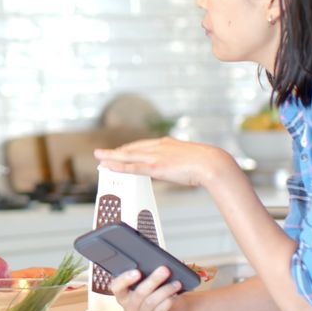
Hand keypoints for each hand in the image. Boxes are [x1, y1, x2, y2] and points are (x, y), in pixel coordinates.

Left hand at [93, 137, 237, 187]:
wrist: (212, 162)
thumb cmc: (207, 162)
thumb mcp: (190, 157)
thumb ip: (179, 160)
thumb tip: (179, 167)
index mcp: (166, 143)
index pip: (142, 145)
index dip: (129, 148)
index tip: (119, 150)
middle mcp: (158, 147)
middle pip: (131, 149)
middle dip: (116, 152)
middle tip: (102, 154)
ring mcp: (156, 156)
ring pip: (127, 156)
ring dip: (111, 157)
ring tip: (99, 158)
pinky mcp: (155, 167)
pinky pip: (132, 167)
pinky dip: (118, 166)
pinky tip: (108, 167)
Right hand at [109, 266, 187, 310]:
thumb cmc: (158, 293)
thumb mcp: (149, 284)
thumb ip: (146, 275)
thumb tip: (155, 266)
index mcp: (123, 296)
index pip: (116, 287)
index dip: (125, 279)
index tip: (137, 271)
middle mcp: (129, 308)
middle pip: (138, 294)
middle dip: (153, 280)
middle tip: (165, 270)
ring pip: (151, 302)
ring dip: (165, 290)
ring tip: (176, 283)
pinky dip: (168, 301)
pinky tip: (174, 295)